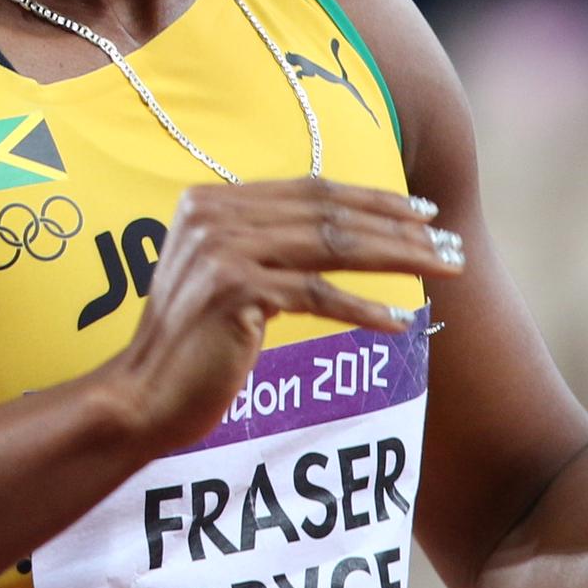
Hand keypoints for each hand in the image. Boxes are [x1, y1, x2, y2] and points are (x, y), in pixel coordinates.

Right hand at [100, 180, 463, 451]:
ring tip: (443, 269)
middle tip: (449, 241)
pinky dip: (363, 309)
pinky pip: (317, 294)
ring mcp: (221, 249)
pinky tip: (400, 322)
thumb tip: (342, 231)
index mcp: (210, 201)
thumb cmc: (190, 348)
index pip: (310, 189)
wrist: (138, 399)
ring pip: (331, 245)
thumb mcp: (223, 280)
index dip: (372, 197)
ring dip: (397, 258)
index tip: (422, 212)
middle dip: (398, 225)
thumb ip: (264, 245)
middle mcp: (213, 213)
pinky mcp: (233, 290)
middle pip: (328, 211)